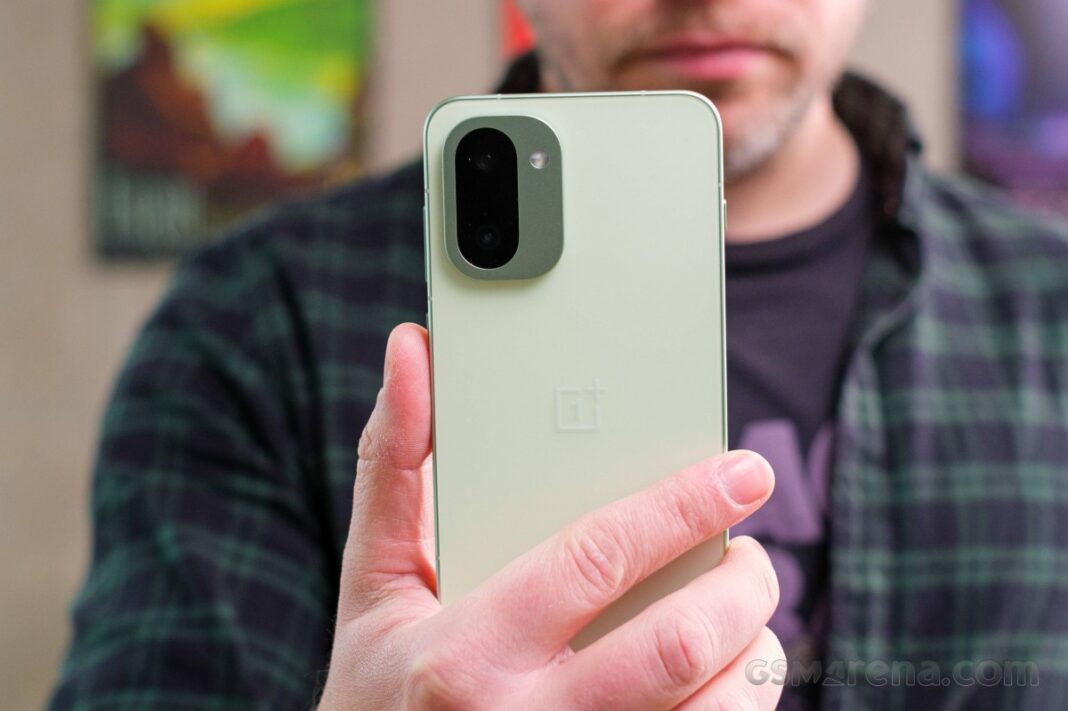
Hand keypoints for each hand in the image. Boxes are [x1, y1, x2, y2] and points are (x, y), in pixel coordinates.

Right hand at [317, 323, 781, 709]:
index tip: (743, 472)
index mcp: (464, 651)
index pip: (594, 560)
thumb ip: (395, 466)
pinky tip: (723, 675)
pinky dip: (741, 706)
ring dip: (753, 653)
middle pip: (675, 645)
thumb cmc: (380, 684)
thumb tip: (413, 351)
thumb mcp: (374, 580)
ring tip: (743, 614)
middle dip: (741, 587)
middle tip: (751, 555)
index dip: (681, 507)